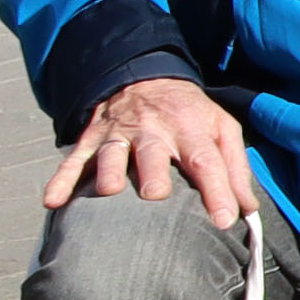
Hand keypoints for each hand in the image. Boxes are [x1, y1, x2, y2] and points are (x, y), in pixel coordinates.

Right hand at [48, 75, 259, 235]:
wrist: (146, 78)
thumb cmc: (190, 115)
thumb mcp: (222, 129)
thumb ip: (236, 169)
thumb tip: (248, 209)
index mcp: (191, 129)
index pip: (207, 161)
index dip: (216, 191)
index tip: (223, 220)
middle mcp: (153, 131)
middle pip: (153, 153)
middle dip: (153, 174)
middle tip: (155, 196)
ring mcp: (119, 135)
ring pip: (111, 154)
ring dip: (108, 172)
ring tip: (107, 192)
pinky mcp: (92, 140)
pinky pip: (73, 160)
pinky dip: (61, 179)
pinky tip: (52, 201)